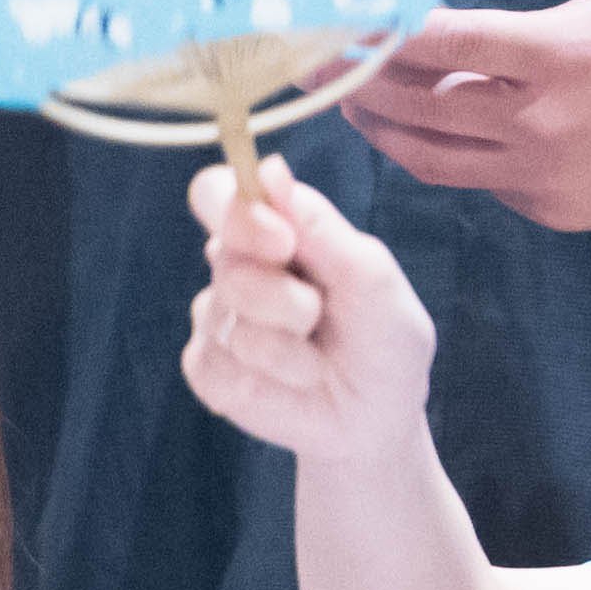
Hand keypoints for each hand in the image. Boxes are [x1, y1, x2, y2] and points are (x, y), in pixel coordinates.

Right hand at [184, 156, 435, 462]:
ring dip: (286, 348)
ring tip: (318, 362)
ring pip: (229, 319)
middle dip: (280, 294)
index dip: (236, 211)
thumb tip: (271, 170)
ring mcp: (217, 317)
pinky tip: (293, 386)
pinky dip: (268, 383)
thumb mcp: (374, 282)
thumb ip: (324, 229)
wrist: (378, 419)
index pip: (219, 194)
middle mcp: (238, 266)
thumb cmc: (383, 341)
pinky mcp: (207, 368)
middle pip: (226, 256)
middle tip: (314, 315)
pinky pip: (217, 367)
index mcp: (275, 230)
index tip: (280, 241)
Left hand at [336, 0, 590, 230]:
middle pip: (418, 108)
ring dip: (381, 129)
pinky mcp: (550, 209)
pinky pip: (477, 181)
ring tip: (349, 98)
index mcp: (562, 56)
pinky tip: (427, 124)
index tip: (329, 16)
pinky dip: (444, 153)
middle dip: (355, 82)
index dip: (376, 30)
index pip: (443, 42)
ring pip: (432, 158)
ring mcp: (544, 176)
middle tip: (308, 60)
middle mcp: (545, 125)